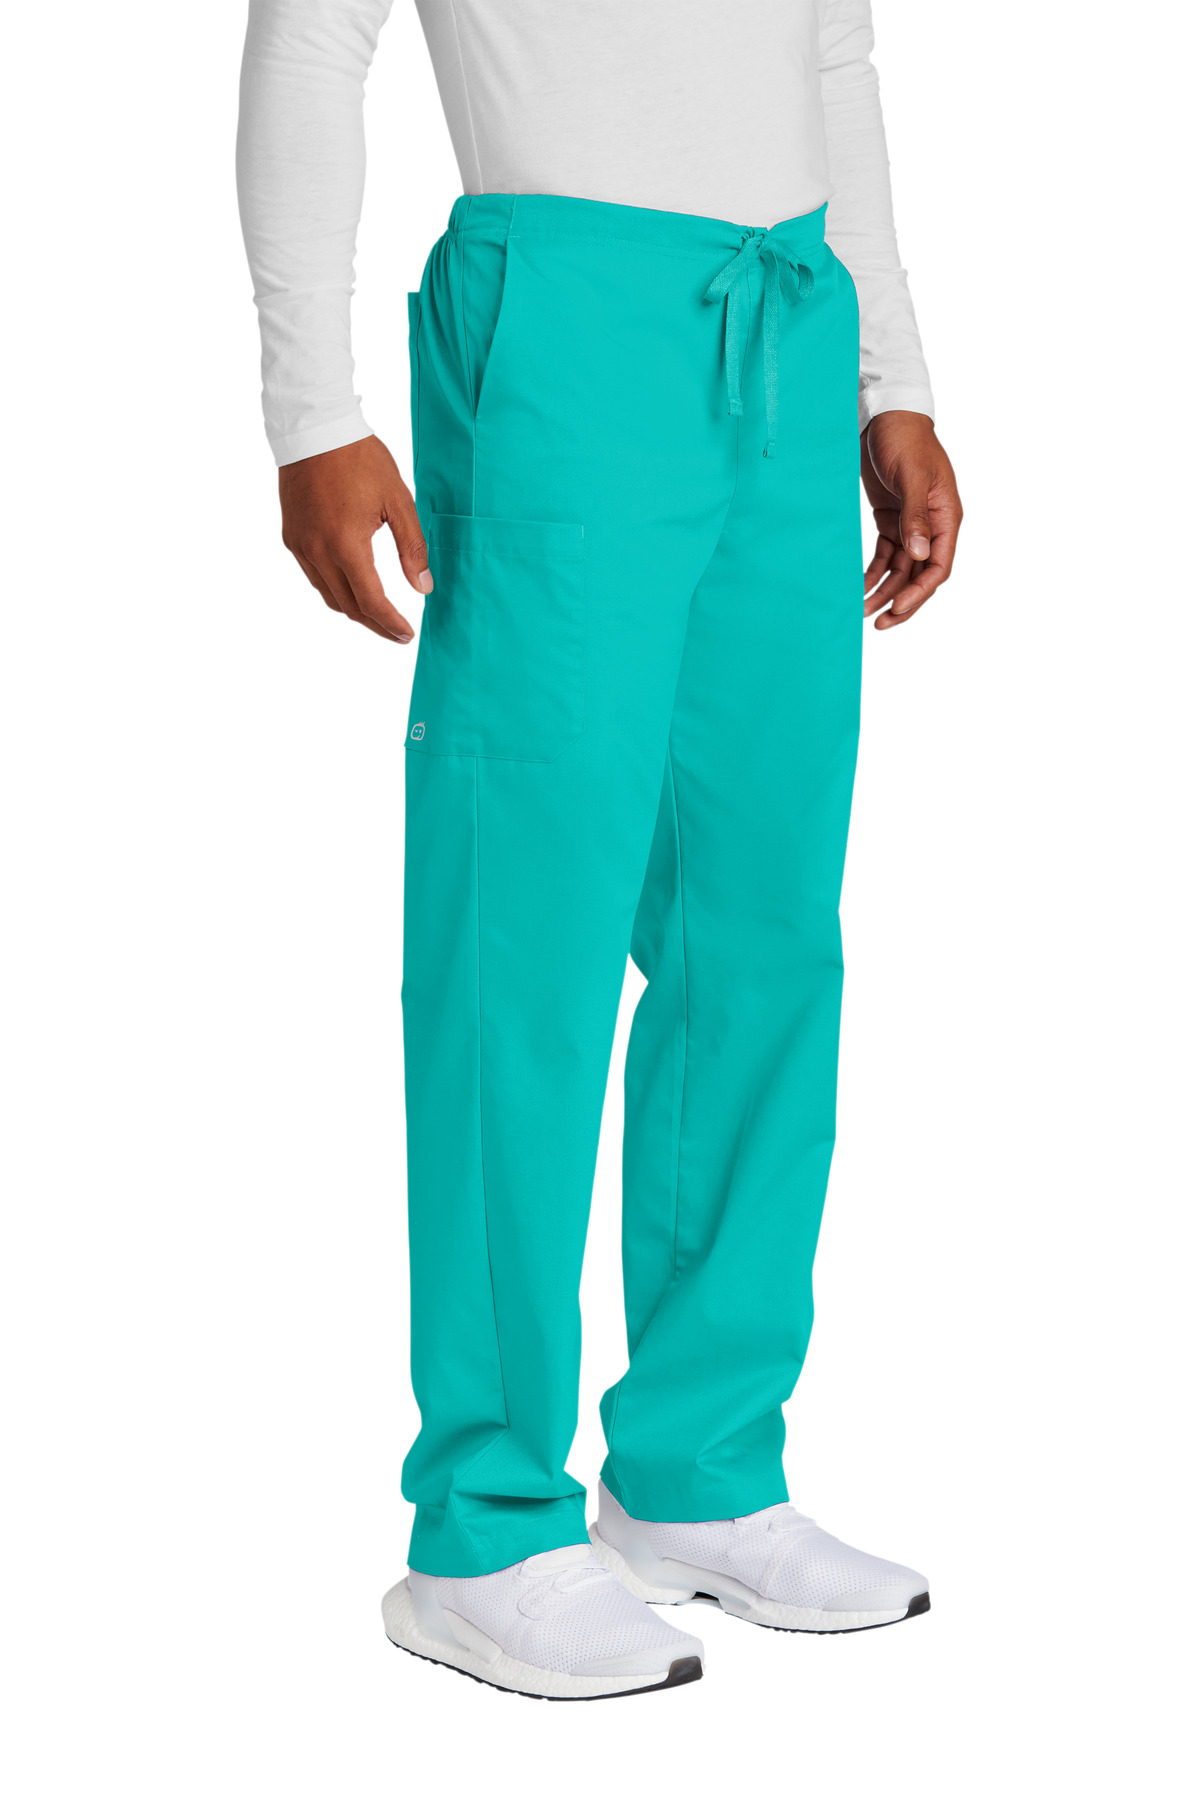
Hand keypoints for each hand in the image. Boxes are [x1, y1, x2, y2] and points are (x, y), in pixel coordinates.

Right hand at [278, 436, 429, 642]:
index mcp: (346, 545)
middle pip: (348, 607)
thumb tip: (423, 587)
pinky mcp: (291, 537)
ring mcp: (300, 546)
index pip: (371, 602)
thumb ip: (412, 547)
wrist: (314, 429)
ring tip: (377, 614)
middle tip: (397, 633)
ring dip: (353, 610)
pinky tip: (351, 585)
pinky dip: (334, 589)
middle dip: (374, 624)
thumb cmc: (360, 459)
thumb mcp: (397, 501)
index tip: (407, 635)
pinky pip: (313, 576)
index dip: (390, 624)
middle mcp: (317, 552)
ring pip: (328, 595)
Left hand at [861, 412, 961, 629]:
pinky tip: (860, 586)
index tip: (896, 608)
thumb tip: (919, 556)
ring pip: (901, 569)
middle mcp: (932, 525)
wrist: (884, 414)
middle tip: (877, 624)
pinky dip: (874, 572)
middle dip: (900, 601)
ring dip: (883, 590)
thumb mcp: (911, 476)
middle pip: (919, 575)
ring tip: (861, 610)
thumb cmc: (904, 438)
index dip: (920, 592)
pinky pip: (885, 554)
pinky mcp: (891, 519)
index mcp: (946, 516)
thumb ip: (915, 517)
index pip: (939, 566)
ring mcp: (911, 523)